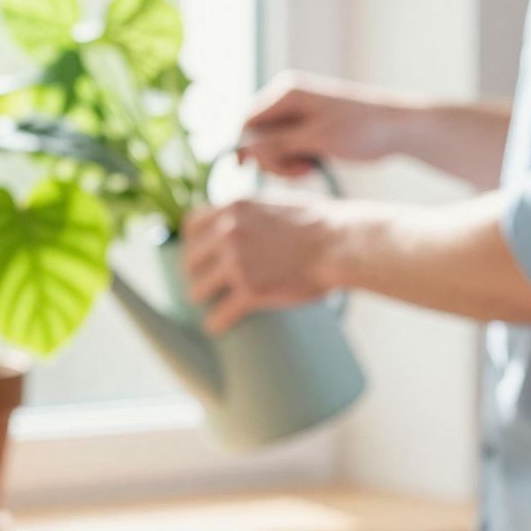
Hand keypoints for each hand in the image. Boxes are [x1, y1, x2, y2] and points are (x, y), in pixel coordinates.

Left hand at [182, 192, 349, 336]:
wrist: (339, 243)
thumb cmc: (320, 223)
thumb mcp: (276, 202)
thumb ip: (253, 212)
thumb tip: (249, 221)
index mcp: (234, 209)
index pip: (192, 225)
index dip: (194, 243)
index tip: (200, 255)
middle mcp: (228, 233)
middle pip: (191, 260)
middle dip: (197, 273)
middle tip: (206, 284)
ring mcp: (236, 263)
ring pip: (198, 289)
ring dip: (203, 299)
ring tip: (211, 306)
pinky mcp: (250, 291)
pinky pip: (220, 313)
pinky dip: (216, 323)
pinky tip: (217, 327)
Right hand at [235, 70, 410, 175]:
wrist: (398, 128)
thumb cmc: (362, 130)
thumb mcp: (317, 140)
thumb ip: (279, 144)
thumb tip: (243, 149)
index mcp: (286, 93)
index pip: (246, 120)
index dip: (244, 146)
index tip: (247, 171)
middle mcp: (288, 100)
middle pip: (257, 134)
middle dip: (272, 158)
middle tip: (301, 172)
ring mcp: (299, 114)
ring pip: (273, 145)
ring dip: (285, 164)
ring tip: (310, 170)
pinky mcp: (310, 129)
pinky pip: (288, 149)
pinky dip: (296, 162)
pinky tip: (314, 168)